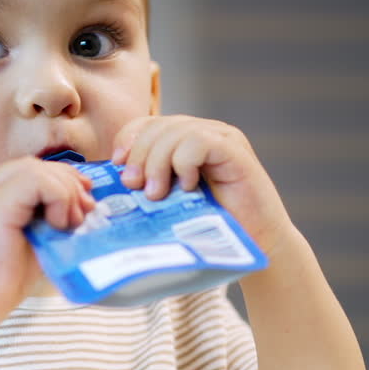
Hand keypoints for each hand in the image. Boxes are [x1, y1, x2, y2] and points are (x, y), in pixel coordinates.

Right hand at [0, 157, 94, 326]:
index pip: (28, 171)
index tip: (82, 203)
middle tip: (85, 212)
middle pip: (34, 165)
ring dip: (64, 193)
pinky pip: (35, 180)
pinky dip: (57, 197)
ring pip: (36, 169)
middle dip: (67, 183)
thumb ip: (48, 224)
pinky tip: (57, 225)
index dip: (60, 180)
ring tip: (69, 225)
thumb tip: (84, 211)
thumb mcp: (31, 246)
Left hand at [111, 115, 291, 256]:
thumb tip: (113, 181)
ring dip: (158, 162)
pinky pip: (200, 141)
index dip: (128, 139)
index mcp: (184, 141)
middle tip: (133, 185)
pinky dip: (186, 163)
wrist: (255, 246)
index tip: (117, 165)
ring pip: (176, 132)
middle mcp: (204, 132)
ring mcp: (222, 138)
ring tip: (156, 194)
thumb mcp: (169, 201)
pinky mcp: (236, 151)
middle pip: (158, 126)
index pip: (147, 124)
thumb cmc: (210, 228)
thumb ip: (147, 184)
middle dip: (139, 154)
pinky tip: (188, 187)